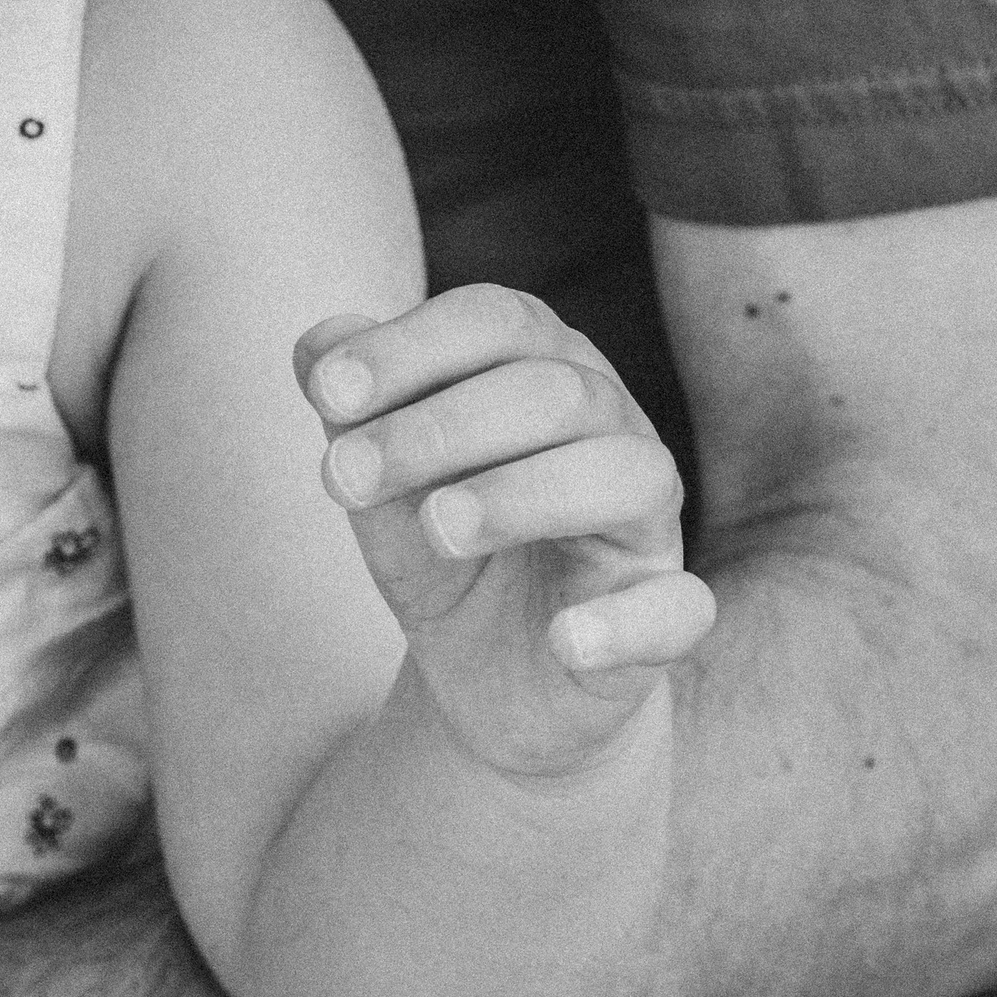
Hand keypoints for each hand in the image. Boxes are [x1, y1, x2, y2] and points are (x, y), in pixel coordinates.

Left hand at [298, 286, 715, 776]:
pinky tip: (563, 640)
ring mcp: (647, 521)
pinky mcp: (666, 615)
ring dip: (522, 496)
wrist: (481, 675)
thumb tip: (317, 344)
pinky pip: (678, 608)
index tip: (325, 393)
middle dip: (439, 427)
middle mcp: (610, 428)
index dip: (410, 347)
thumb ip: (350, 412)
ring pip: (625, 476)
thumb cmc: (436, 546)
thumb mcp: (377, 482)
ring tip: (437, 529)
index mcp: (541, 368)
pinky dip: (623, 624)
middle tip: (344, 478)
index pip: (495, 321)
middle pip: (552, 391)